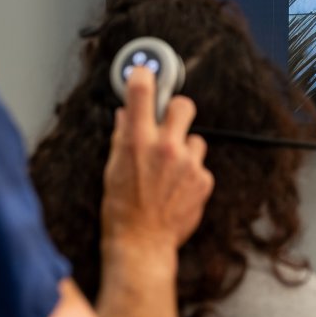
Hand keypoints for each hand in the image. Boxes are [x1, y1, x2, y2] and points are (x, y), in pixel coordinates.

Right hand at [100, 67, 213, 265]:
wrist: (141, 243)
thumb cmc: (121, 209)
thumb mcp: (112, 168)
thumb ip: (122, 137)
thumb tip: (125, 116)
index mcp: (137, 140)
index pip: (141, 90)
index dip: (142, 76)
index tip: (144, 72)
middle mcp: (166, 147)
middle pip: (183, 105)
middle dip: (176, 111)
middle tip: (168, 123)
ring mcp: (188, 163)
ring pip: (195, 139)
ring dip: (184, 149)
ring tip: (169, 171)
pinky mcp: (203, 180)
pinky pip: (200, 166)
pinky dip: (190, 174)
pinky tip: (175, 190)